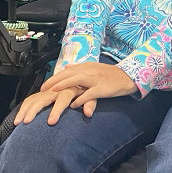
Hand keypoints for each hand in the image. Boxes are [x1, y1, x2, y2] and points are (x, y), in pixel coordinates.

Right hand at [14, 85, 85, 126]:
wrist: (80, 76)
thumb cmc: (86, 87)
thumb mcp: (92, 93)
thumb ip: (90, 103)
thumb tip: (88, 113)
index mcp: (68, 88)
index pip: (62, 99)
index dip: (56, 110)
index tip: (51, 122)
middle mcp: (56, 89)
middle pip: (42, 99)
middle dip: (33, 110)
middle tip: (27, 122)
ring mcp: (47, 91)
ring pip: (33, 99)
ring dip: (25, 110)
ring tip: (18, 122)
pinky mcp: (42, 93)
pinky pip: (30, 99)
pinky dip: (24, 108)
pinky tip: (19, 118)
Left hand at [15, 62, 137, 125]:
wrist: (128, 77)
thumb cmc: (110, 75)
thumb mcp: (94, 69)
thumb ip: (80, 68)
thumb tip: (66, 67)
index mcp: (86, 67)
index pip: (66, 72)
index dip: (54, 78)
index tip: (43, 86)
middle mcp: (89, 71)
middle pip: (68, 74)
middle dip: (54, 81)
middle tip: (43, 90)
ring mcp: (96, 79)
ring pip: (77, 80)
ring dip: (64, 85)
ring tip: (52, 92)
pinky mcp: (103, 88)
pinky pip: (90, 93)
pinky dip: (81, 99)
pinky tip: (73, 105)